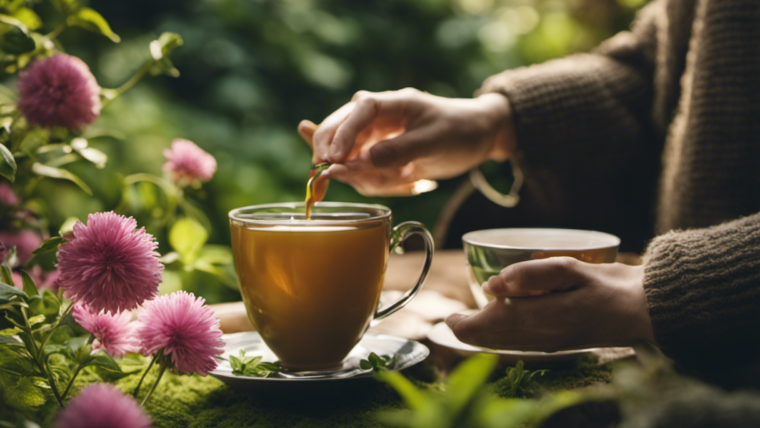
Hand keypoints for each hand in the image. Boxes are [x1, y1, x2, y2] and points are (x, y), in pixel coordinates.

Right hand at [298, 88, 514, 195]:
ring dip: (366, 178)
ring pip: (347, 159)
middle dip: (330, 157)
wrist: (476, 136)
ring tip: (406, 179)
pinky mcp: (376, 155)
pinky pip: (362, 173)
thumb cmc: (458, 130)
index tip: (331, 159)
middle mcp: (374, 117)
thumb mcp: (433, 141)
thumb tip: (360, 162)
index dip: (341, 135)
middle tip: (323, 183)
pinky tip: (404, 179)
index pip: (356, 112)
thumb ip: (397, 151)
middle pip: (335, 132)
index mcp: (389, 103)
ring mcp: (372, 137)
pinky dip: (375, 183)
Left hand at [445, 257, 654, 351]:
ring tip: (468, 325)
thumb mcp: (571, 270)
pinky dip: (502, 338)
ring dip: (484, 336)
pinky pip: (520, 345)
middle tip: (453, 321)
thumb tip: (492, 284)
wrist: (646, 311)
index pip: (492, 325)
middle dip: (470, 332)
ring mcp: (551, 344)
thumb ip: (530, 275)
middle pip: (494, 340)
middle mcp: (542, 337)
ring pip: (505, 345)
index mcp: (543, 318)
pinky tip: (500, 329)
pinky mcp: (559, 344)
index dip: (467, 325)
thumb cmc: (611, 286)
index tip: (450, 318)